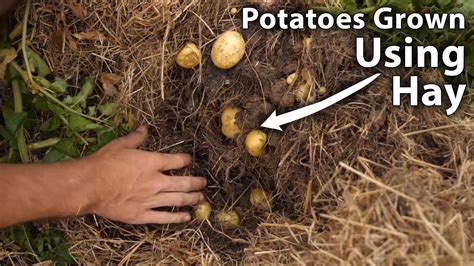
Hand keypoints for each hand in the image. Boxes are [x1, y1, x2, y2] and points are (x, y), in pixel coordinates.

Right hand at [83, 126, 205, 223]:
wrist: (90, 186)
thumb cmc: (103, 163)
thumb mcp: (120, 145)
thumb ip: (136, 138)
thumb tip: (144, 127)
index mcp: (152, 163)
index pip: (176, 161)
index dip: (186, 160)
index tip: (189, 161)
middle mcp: (156, 181)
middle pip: (183, 183)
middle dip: (196, 183)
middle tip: (203, 183)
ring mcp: (151, 200)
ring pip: (178, 200)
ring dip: (192, 199)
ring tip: (201, 198)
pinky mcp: (142, 215)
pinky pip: (164, 217)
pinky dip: (177, 217)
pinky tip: (186, 217)